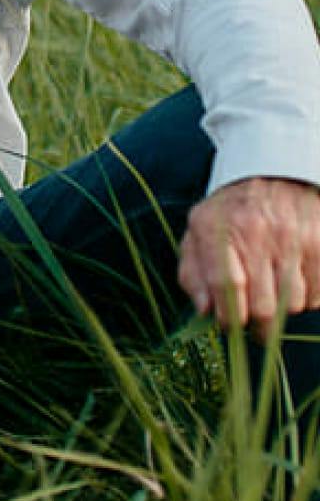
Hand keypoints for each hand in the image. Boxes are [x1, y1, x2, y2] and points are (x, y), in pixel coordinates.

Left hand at [178, 176, 319, 334]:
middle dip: (258, 325)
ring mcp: (294, 237)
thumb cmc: (232, 211)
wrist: (274, 174)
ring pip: (293, 303)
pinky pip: (318, 294)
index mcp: (221, 229)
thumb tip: (204, 310)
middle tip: (256, 326)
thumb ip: (193, 272)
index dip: (228, 317)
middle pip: (263, 305)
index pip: (226, 286)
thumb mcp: (199, 231)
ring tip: (275, 291)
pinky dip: (308, 297)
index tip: (229, 327)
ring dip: (284, 308)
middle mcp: (259, 231)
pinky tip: (296, 282)